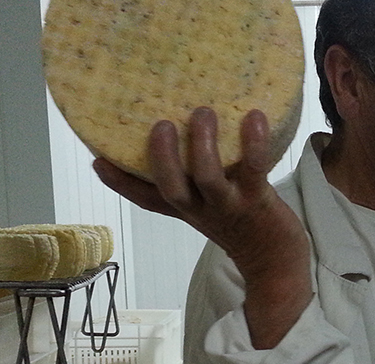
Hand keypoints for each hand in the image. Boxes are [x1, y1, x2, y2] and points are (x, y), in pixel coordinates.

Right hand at [93, 107, 311, 348]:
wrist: (277, 261)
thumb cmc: (242, 223)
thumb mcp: (210, 204)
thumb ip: (196, 178)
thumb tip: (190, 131)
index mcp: (186, 209)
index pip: (146, 199)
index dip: (120, 182)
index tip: (97, 159)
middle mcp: (201, 209)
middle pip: (171, 189)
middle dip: (161, 157)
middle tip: (159, 124)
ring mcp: (229, 206)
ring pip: (208, 178)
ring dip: (202, 145)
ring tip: (202, 113)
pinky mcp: (258, 199)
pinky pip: (253, 169)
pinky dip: (253, 143)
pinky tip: (254, 117)